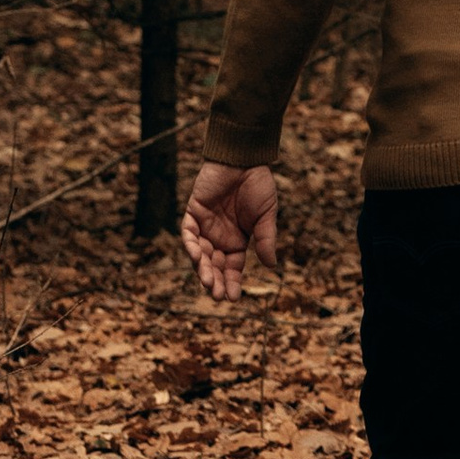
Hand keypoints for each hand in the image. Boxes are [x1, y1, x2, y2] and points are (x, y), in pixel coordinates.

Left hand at [182, 163, 278, 300]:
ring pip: (200, 254)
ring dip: (202, 268)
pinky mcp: (193, 213)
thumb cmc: (258, 185)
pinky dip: (191, 245)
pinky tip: (198, 256)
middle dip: (215, 281)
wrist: (244, 159)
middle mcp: (219, 238)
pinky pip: (188, 233)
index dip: (232, 283)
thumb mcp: (266, 216)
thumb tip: (271, 266)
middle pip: (214, 266)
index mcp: (237, 241)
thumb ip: (265, 239)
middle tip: (217, 295)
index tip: (233, 298)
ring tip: (208, 281)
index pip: (232, 269)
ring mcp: (205, 226)